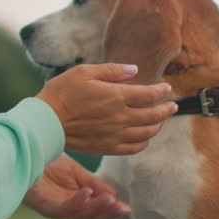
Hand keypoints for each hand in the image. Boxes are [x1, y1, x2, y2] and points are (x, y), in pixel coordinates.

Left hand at [25, 154, 129, 218]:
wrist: (24, 153)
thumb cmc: (46, 163)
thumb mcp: (76, 173)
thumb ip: (94, 185)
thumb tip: (114, 196)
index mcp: (72, 201)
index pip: (94, 211)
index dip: (110, 210)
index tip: (125, 207)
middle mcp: (64, 208)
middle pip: (89, 216)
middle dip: (107, 213)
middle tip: (123, 208)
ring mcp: (53, 208)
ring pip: (78, 214)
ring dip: (96, 208)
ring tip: (110, 200)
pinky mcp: (43, 204)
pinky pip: (63, 207)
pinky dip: (77, 201)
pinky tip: (87, 192)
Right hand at [37, 63, 176, 154]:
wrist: (47, 122)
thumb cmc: (62, 93)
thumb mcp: (85, 72)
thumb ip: (112, 71)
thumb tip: (134, 70)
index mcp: (117, 96)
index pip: (149, 94)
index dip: (161, 91)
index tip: (166, 88)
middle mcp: (120, 117)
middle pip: (153, 115)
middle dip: (166, 109)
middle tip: (172, 105)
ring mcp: (115, 134)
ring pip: (147, 133)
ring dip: (158, 126)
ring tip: (161, 120)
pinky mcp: (108, 147)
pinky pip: (134, 148)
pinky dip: (144, 142)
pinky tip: (144, 138)